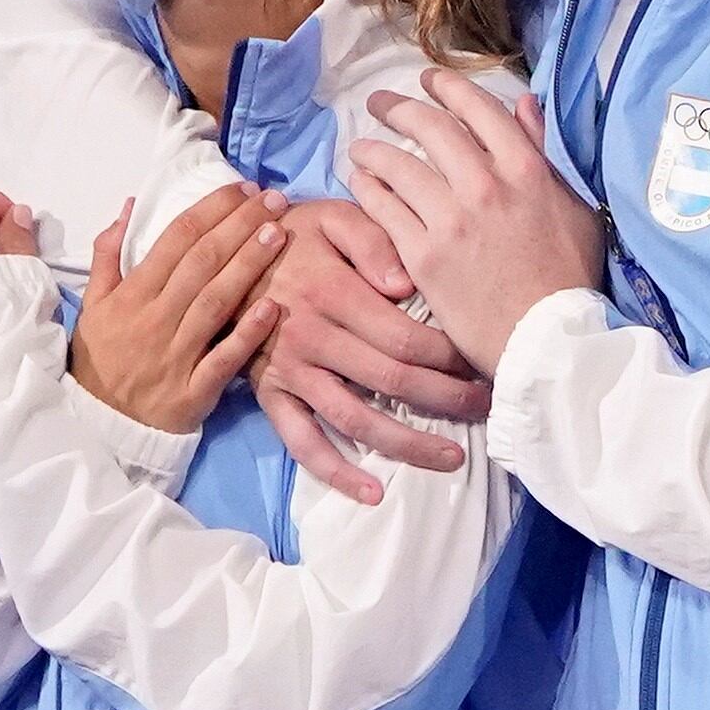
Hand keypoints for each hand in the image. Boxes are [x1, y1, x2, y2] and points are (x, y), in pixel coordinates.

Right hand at [65, 187, 286, 433]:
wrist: (99, 424)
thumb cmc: (102, 358)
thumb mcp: (93, 304)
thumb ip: (108, 254)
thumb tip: (131, 206)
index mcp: (131, 294)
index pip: (176, 240)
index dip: (211, 211)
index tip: (241, 189)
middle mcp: (155, 318)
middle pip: (202, 263)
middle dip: (239, 226)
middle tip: (273, 199)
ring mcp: (176, 354)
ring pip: (216, 302)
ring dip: (249, 266)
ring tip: (279, 234)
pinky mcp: (194, 389)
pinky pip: (225, 357)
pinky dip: (249, 332)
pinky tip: (276, 307)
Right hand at [251, 196, 489, 505]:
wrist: (222, 256)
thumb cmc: (292, 233)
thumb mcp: (332, 216)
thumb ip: (373, 242)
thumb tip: (406, 287)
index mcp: (333, 293)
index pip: (405, 338)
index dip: (450, 356)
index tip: (481, 361)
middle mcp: (311, 337)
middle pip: (391, 381)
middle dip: (447, 399)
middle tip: (487, 406)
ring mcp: (290, 372)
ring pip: (355, 419)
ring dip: (406, 444)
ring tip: (452, 459)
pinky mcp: (270, 395)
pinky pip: (301, 441)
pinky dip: (335, 471)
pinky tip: (371, 493)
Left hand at [350, 70, 599, 374]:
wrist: (547, 339)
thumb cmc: (568, 276)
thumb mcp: (573, 207)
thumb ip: (545, 154)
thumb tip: (526, 107)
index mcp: (526, 170)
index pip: (478, 109)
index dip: (448, 87)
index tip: (429, 81)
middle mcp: (485, 186)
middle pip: (429, 127)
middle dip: (397, 107)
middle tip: (379, 104)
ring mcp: (450, 220)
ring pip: (396, 164)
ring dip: (372, 149)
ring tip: (360, 148)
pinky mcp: (422, 254)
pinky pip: (382, 208)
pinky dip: (366, 189)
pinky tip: (359, 183)